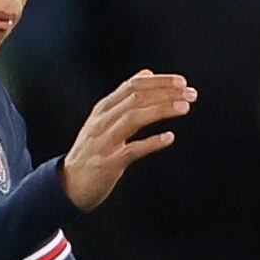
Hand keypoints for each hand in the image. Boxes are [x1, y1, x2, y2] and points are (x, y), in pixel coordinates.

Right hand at [62, 71, 194, 211]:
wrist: (69, 186)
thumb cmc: (91, 152)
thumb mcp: (103, 119)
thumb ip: (124, 97)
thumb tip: (146, 73)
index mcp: (103, 109)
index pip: (132, 86)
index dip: (158, 82)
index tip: (181, 82)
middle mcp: (102, 122)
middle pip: (136, 98)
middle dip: (166, 93)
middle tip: (191, 94)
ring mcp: (104, 142)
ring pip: (134, 118)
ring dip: (161, 110)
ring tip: (184, 108)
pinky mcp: (108, 164)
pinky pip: (132, 150)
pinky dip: (151, 142)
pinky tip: (169, 138)